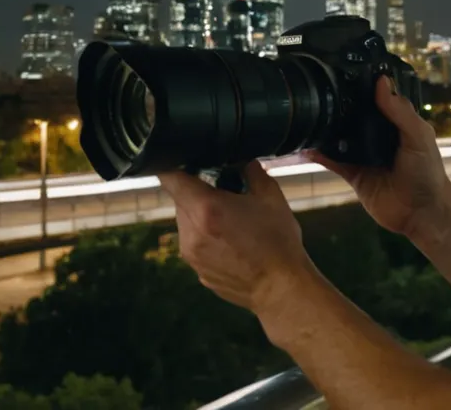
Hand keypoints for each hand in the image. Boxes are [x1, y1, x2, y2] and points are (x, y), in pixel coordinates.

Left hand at [158, 161, 315, 313]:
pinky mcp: (197, 271)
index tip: (184, 161)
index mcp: (206, 208)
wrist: (281, 289)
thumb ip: (253, 172)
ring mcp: (191, 255)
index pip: (170, 178)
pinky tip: (232, 243)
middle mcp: (191, 232)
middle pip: (180, 200)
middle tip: (224, 193)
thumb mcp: (272, 198)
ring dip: (201, 216)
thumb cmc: (278, 243)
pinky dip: (207, 238)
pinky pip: (194, 245)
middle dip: (197, 193)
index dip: (173, 165)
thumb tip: (243, 161)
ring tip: (231, 221)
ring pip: (186, 223)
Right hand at [305, 76, 450, 237]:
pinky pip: (333, 161)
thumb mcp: (418, 137)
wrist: (421, 213)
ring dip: (325, 129)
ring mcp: (364, 155)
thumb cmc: (426, 172)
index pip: (376, 99)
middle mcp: (378, 136)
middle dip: (338, 106)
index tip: (341, 69)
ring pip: (340, 137)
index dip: (362, 87)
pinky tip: (305, 145)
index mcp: (397, 123)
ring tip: (304, 113)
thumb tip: (381, 81)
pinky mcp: (353, 175)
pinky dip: (320, 154)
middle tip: (315, 88)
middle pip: (354, 116)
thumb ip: (400, 112)